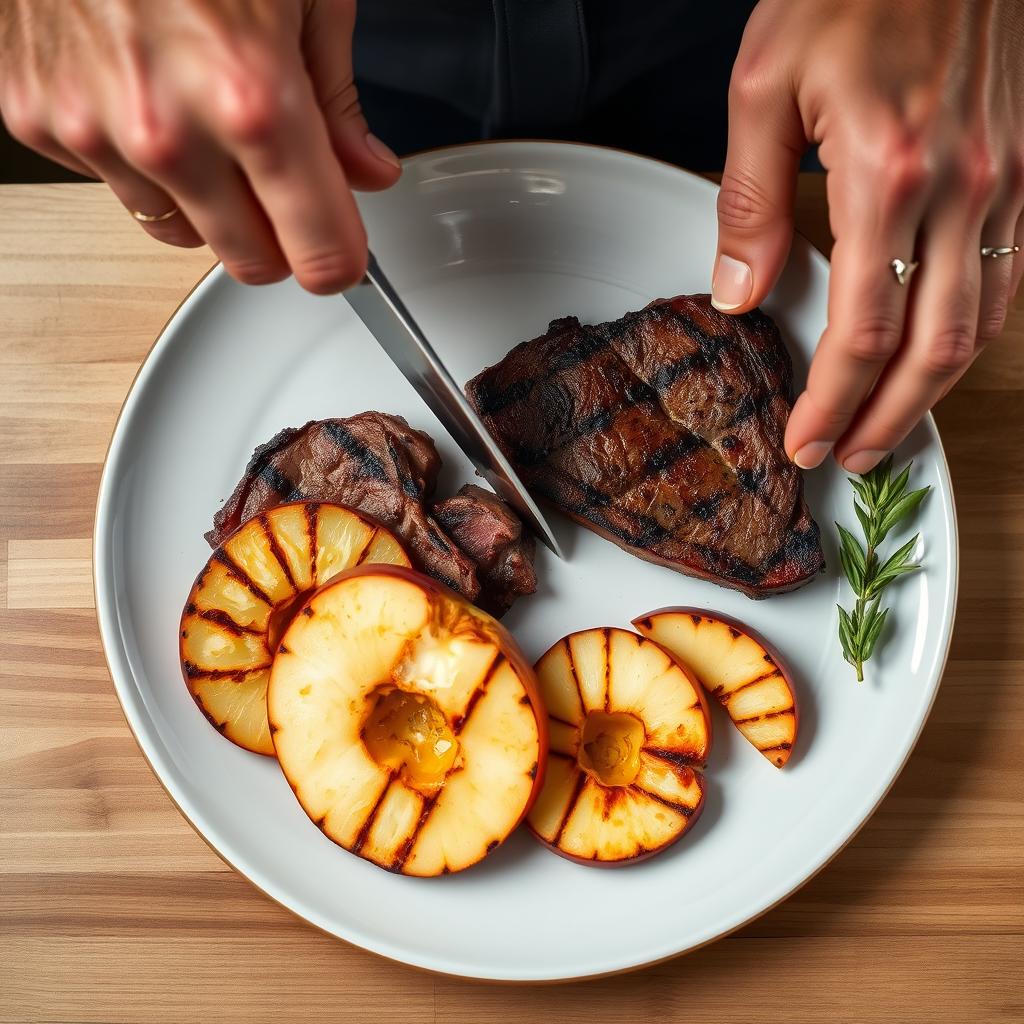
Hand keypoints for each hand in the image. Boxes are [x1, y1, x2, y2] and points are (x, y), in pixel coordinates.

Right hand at [0, 0, 400, 292]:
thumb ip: (337, 101)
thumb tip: (366, 171)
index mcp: (252, 99)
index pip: (319, 252)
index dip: (339, 257)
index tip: (343, 252)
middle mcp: (168, 131)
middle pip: (252, 262)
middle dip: (280, 237)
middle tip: (285, 189)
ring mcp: (95, 130)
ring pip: (183, 233)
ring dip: (210, 201)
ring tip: (209, 120)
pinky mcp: (40, 120)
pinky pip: (119, 187)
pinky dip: (144, 160)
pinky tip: (149, 94)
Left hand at [712, 0, 1023, 471]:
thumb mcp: (762, 86)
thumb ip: (750, 201)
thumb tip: (741, 293)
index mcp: (885, 174)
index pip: (863, 330)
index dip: (833, 401)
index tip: (805, 441)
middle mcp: (958, 189)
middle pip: (931, 349)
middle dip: (886, 420)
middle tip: (849, 460)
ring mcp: (1002, 182)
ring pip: (981, 326)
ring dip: (932, 393)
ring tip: (888, 430)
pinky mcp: (1019, 171)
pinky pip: (1008, 278)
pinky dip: (972, 337)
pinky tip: (936, 360)